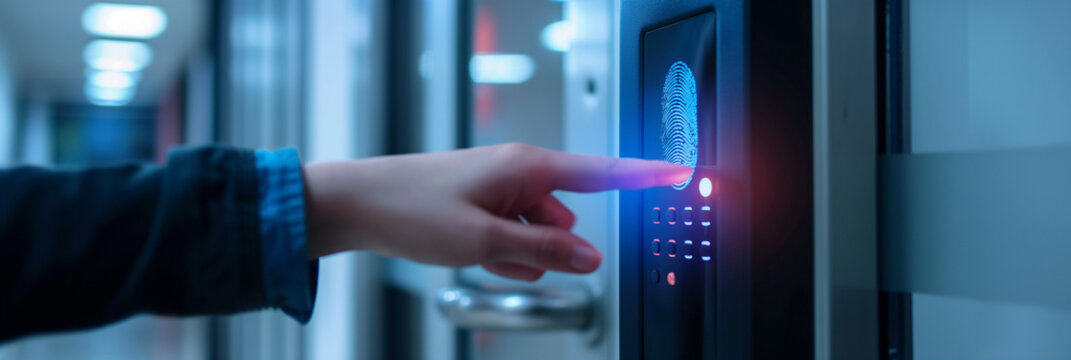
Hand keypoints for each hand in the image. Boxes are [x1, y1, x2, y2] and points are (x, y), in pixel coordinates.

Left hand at [303, 143, 689, 280]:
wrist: (358, 206)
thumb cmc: (413, 208)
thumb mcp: (485, 241)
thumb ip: (545, 252)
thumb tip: (592, 259)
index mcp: (528, 166)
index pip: (602, 172)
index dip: (644, 176)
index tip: (679, 172)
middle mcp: (519, 171)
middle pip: (565, 219)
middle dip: (548, 246)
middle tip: (502, 252)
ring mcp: (502, 188)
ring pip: (538, 235)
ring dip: (519, 255)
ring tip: (477, 252)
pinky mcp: (486, 204)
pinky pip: (514, 238)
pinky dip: (501, 253)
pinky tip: (471, 254)